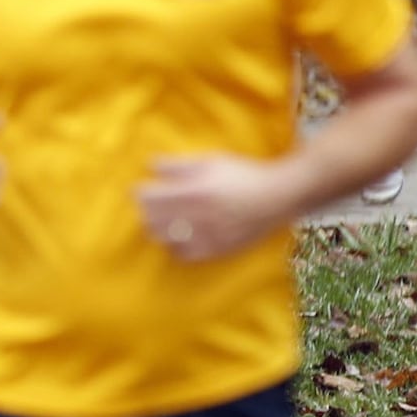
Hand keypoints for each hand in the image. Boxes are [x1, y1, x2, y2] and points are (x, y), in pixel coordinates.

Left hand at [136, 154, 287, 260]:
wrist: (278, 197)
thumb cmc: (242, 174)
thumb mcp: (210, 161)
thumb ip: (178, 165)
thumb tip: (149, 165)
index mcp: (194, 191)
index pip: (149, 198)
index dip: (139, 194)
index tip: (139, 190)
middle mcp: (198, 216)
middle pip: (152, 220)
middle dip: (146, 212)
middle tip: (150, 206)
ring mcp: (207, 235)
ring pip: (165, 239)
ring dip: (158, 230)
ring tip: (162, 221)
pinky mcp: (218, 249)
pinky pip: (185, 255)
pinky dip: (175, 247)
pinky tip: (177, 238)